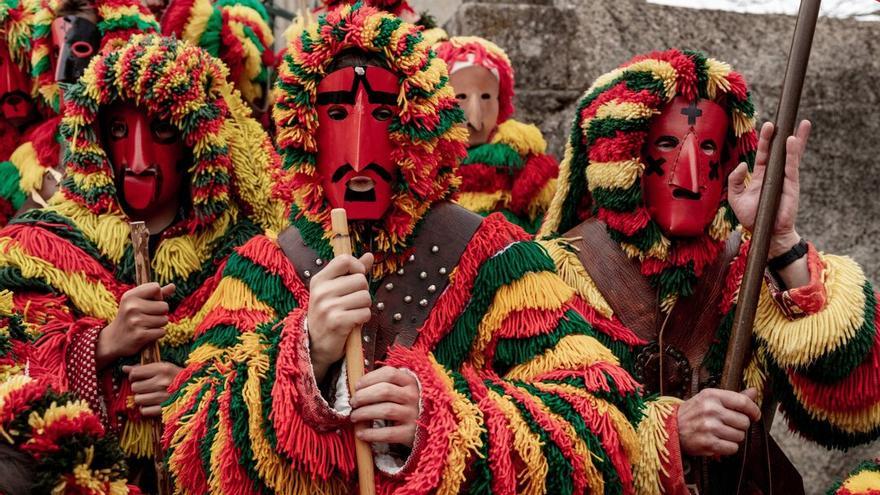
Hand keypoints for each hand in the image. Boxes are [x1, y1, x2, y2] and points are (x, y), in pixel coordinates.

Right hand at [96, 283, 174, 369]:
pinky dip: (157, 334)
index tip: (149, 303)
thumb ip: (156, 294)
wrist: (113, 340)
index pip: (156, 288)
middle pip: (164, 306)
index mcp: (130, 296)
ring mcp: (135, 322)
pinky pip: (162, 332)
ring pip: (164, 320)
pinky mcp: (140, 336)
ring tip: (146, 326)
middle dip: (161, 313)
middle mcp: (131, 307)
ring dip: (159, 324)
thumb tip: (173, 286)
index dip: (158, 296)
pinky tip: (146, 334)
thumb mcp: (137, 302)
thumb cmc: (130, 317)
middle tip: (147, 317)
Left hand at [123, 361, 182, 416]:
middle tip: (148, 387)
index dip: (134, 376)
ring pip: (137, 399)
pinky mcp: (164, 409)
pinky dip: (146, 409)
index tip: (140, 377)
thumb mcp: (164, 367)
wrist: (198, 390)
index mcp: (163, 368)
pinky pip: (144, 411)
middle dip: (139, 388)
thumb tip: (124, 369)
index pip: (134, 373)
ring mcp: (163, 397)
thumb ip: (144, 368)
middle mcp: (162, 382)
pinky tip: (154, 404)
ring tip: (151, 395)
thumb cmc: (179, 377)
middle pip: (134, 387)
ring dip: (142, 398)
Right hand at [307, 253, 373, 382]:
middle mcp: (321, 291)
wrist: (315, 345)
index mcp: (319, 280)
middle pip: (360, 279)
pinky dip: (363, 319)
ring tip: (352, 313)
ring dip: (364, 307)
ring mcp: (328, 307)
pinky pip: (365, 313)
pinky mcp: (337, 322)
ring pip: (365, 297)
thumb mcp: (335, 290)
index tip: (356, 277)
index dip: (357, 267)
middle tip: (352, 303)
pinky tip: (353, 323)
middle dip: (363, 292)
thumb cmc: (329, 314)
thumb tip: (370, 255)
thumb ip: (352, 272)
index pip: (344, 260)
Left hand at [350, 366, 419, 447]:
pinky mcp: (411, 433)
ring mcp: (413, 414)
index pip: (389, 373)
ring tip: (354, 417)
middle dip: (363, 396)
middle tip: (353, 402)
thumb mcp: (404, 390)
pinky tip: (361, 433)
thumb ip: (387, 385)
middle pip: (385, 391)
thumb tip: (358, 388)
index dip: (370, 378)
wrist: (432, 427)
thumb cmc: (409, 406)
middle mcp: (414, 396)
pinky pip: (388, 433)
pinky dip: (371, 434)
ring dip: (364, 413)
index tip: (357, 386)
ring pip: (385, 410)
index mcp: (411, 382)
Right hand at [678, 388, 760, 456]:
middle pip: (744, 422)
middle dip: (740, 426)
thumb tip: (754, 391)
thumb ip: (733, 397)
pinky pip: (732, 448)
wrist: (671, 427)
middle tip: (728, 425)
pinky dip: (728, 447)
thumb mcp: (710, 399)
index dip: (754, 410)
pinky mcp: (708, 443)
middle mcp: (710, 410)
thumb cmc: (694, 412)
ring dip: (734, 437)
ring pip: (739, 436)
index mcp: (712, 395)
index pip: (743, 402)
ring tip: (721, 433)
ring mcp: (709, 427)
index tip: (755, 415)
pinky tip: (718, 442)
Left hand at [728, 120, 811, 257]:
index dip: (765, 140)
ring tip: (801, 125)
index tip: (767, 126)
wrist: (766, 233)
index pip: (764, 153)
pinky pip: (792, 167)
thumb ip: (735, 180)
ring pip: (791, 156)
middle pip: (778, 150)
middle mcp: (774, 175)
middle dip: (778, 136)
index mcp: (761, 175)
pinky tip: (793, 142)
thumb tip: (743, 164)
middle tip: (779, 121)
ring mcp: (784, 179)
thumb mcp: (736, 197)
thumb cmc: (752, 217)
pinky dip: (793, 154)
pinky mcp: (791, 186)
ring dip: (795, 141)